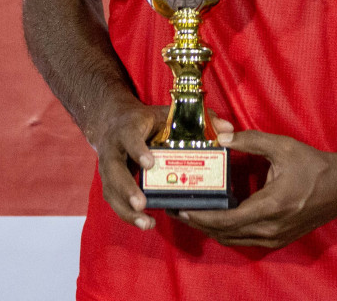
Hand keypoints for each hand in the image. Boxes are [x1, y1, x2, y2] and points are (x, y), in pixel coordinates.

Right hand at [91, 103, 233, 231]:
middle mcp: (113, 148)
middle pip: (114, 169)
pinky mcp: (109, 182)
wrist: (113, 123)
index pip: (130, 138)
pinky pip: (114, 200)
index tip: (150, 164)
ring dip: (125, 209)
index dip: (138, 150)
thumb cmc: (147, 121)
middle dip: (126, 188)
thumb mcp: (168, 114)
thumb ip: (199, 120)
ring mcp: (107, 167)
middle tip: (142, 204)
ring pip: (111, 189)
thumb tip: (228, 130)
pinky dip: (127, 214)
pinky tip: (145, 223)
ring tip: (146, 222)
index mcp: (128, 128)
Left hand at [176, 129, 336, 248]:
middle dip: (199, 223)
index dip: (202, 216)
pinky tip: (218, 219)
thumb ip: (250, 140)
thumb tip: (221, 136)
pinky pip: (245, 241)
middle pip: (224, 233)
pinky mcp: (278, 240)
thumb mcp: (281, 147)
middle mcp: (270, 228)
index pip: (227, 219)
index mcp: (270, 206)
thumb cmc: (313, 165)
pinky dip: (227, 233)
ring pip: (233, 240)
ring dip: (211, 230)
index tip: (183, 207)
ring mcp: (275, 238)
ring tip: (193, 214)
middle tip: (178, 210)